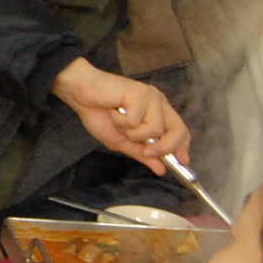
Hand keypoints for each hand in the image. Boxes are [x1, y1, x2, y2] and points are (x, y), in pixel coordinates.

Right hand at [50, 59, 191, 172]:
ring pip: (154, 129)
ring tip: (118, 122)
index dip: (182, 148)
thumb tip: (161, 169)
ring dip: (131, 133)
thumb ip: (142, 153)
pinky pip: (136, 121)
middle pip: (178, 130)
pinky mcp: (140, 93)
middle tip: (147, 152)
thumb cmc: (99, 113)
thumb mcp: (122, 141)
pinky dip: (120, 122)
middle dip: (165, 147)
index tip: (181, 163)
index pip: (181, 131)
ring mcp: (151, 97)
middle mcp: (158, 103)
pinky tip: (113, 112)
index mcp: (158, 112)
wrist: (80, 93)